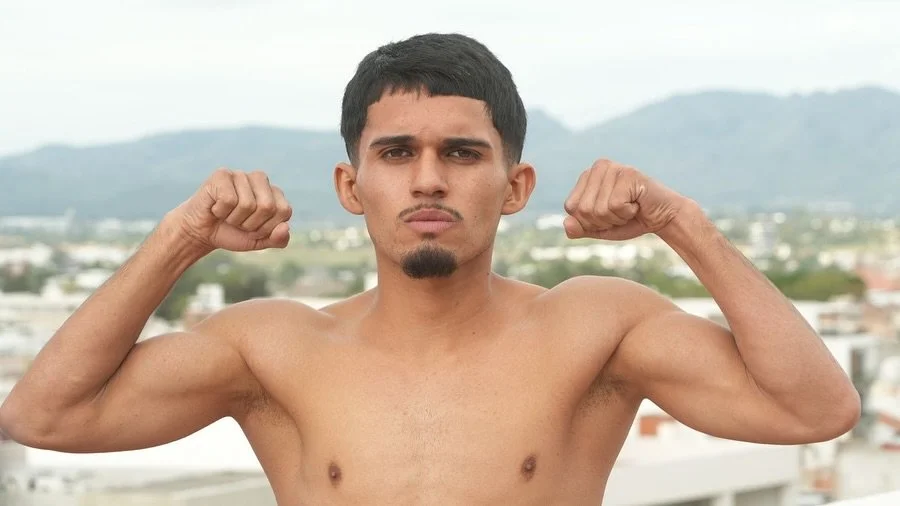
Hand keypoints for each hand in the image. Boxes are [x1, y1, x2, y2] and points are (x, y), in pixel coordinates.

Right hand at [166, 168, 292, 251]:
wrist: (202, 232)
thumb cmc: (233, 233)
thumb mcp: (259, 241)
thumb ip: (278, 239)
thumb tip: (286, 227)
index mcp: (275, 193)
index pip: (284, 211)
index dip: (267, 227)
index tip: (254, 228)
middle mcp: (260, 179)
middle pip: (267, 206)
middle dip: (252, 224)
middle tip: (239, 222)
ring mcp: (241, 174)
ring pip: (247, 204)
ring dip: (234, 219)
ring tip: (227, 215)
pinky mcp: (222, 174)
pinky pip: (228, 199)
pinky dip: (221, 211)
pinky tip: (216, 208)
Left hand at [563, 159, 688, 240]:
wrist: (663, 217)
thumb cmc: (630, 220)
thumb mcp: (600, 228)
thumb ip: (581, 228)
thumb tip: (567, 224)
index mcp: (586, 176)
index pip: (571, 208)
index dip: (589, 221)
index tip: (608, 215)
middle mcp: (597, 167)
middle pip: (583, 209)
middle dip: (603, 221)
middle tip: (621, 212)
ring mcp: (613, 168)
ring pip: (599, 209)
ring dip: (617, 217)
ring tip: (630, 207)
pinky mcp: (628, 174)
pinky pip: (615, 206)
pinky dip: (627, 213)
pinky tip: (637, 204)